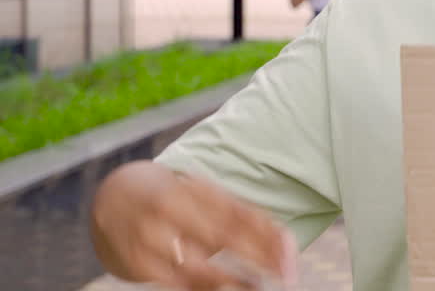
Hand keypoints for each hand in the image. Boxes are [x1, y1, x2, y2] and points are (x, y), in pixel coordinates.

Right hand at [92, 162, 297, 289]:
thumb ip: (242, 216)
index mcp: (196, 187)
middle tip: (288, 276)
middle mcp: (173, 207)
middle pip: (225, 235)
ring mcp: (151, 236)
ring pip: (199, 267)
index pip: (242, 212)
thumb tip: (285, 244)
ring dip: (233, 283)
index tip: (291, 258)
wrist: (110, 197)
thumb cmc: (177, 200)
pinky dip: (202, 290)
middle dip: (259, 258)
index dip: (270, 237)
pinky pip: (176, 284)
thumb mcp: (206, 197)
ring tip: (257, 288)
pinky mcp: (136, 263)